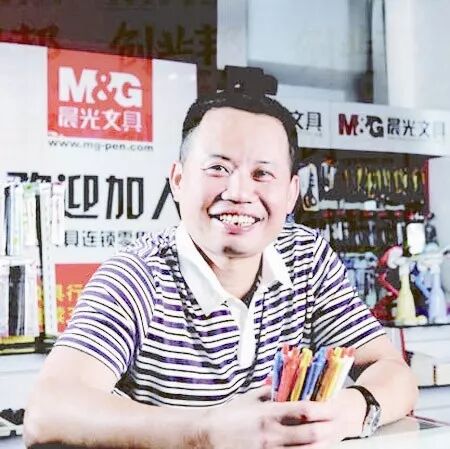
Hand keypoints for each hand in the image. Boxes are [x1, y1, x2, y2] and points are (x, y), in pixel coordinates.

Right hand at [202, 386, 365, 448]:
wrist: (208, 435)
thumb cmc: (229, 414)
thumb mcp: (249, 397)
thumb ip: (268, 391)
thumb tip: (282, 382)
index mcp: (269, 413)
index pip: (302, 410)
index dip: (321, 408)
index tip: (332, 405)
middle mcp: (273, 433)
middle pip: (310, 434)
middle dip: (327, 429)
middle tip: (338, 424)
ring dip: (319, 446)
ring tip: (329, 438)